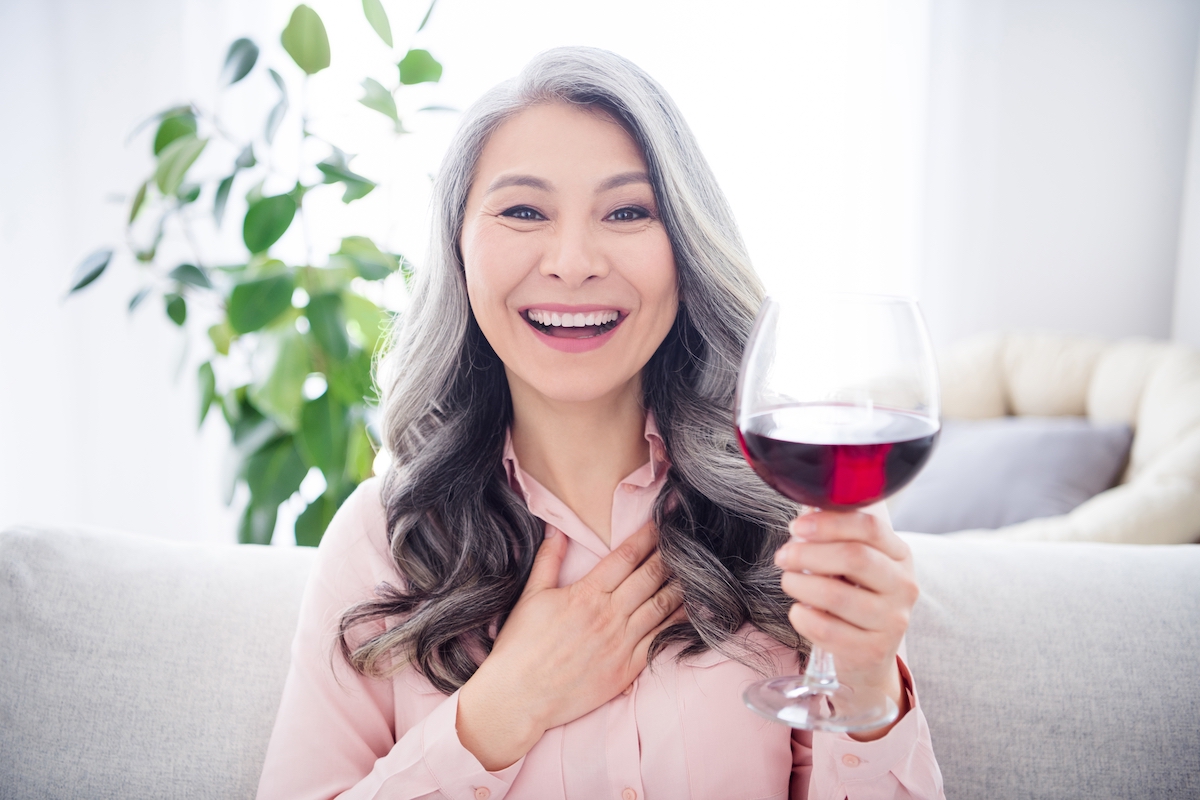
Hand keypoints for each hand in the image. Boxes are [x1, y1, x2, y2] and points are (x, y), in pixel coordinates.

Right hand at [457, 522, 684, 768]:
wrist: (519, 697)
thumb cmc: (520, 646)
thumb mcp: (531, 596)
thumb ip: (548, 560)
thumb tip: (557, 529)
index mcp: (586, 594)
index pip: (625, 557)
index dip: (647, 536)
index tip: (662, 522)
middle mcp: (608, 615)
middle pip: (650, 577)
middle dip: (669, 554)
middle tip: (686, 539)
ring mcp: (621, 643)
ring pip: (662, 606)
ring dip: (680, 585)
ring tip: (696, 569)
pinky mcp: (627, 669)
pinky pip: (660, 640)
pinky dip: (678, 623)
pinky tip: (691, 610)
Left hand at [774, 508, 917, 738]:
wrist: (869, 655)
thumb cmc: (855, 598)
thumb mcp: (854, 565)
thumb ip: (835, 539)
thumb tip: (805, 513)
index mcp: (900, 555)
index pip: (870, 527)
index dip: (829, 522)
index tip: (797, 526)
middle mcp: (904, 586)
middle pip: (854, 557)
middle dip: (808, 553)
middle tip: (783, 556)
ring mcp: (892, 621)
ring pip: (836, 595)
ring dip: (800, 584)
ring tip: (789, 581)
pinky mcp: (873, 651)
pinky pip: (827, 630)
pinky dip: (802, 617)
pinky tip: (798, 611)